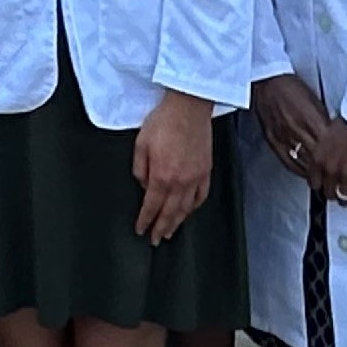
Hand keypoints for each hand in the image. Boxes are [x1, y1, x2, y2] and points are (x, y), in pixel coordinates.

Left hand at [130, 89, 214, 244]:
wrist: (188, 106)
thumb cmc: (163, 121)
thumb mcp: (140, 144)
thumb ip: (139, 169)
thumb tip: (144, 185)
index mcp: (161, 176)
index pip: (151, 206)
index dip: (145, 220)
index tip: (141, 229)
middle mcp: (180, 181)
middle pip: (170, 212)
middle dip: (161, 228)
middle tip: (156, 239)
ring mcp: (196, 177)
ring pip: (186, 208)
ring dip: (177, 222)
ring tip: (170, 231)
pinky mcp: (206, 170)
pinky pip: (201, 195)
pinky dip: (194, 207)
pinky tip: (188, 210)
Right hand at [250, 74, 329, 177]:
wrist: (268, 81)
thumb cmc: (291, 87)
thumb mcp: (315, 102)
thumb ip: (324, 121)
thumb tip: (337, 137)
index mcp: (312, 118)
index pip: (331, 147)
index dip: (340, 159)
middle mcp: (298, 129)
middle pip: (320, 158)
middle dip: (330, 171)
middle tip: (339, 179)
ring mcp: (284, 136)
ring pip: (305, 163)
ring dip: (317, 174)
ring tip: (326, 181)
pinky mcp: (273, 140)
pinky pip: (288, 162)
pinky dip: (299, 171)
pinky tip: (306, 174)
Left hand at [301, 116, 346, 205]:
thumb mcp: (328, 135)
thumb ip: (324, 152)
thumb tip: (325, 159)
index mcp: (319, 159)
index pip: (314, 183)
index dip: (321, 184)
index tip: (326, 183)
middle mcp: (330, 171)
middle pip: (328, 193)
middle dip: (334, 192)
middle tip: (340, 189)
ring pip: (344, 199)